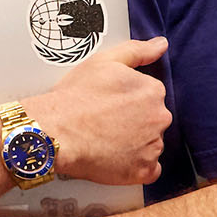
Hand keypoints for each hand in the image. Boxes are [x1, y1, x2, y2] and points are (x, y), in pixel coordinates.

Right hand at [24, 37, 171, 185]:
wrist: (56, 132)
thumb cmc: (75, 97)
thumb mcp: (105, 61)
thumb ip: (138, 50)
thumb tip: (160, 44)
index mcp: (153, 91)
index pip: (150, 95)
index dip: (128, 99)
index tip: (111, 103)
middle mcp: (159, 118)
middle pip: (152, 119)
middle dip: (134, 121)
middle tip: (106, 121)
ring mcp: (152, 147)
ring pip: (150, 144)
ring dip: (134, 143)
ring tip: (106, 138)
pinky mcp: (143, 172)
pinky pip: (148, 170)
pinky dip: (134, 166)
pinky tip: (114, 157)